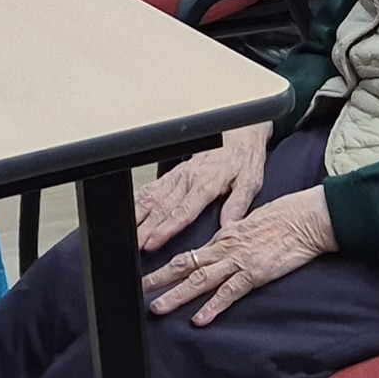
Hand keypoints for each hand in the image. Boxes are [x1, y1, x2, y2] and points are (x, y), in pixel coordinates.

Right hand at [133, 123, 271, 250]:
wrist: (238, 133)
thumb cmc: (243, 157)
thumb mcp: (251, 180)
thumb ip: (238, 204)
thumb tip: (229, 225)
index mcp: (207, 184)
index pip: (182, 211)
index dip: (165, 228)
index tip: (152, 242)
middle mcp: (188, 179)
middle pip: (161, 207)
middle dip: (145, 227)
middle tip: (133, 244)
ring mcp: (178, 176)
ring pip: (152, 196)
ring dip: (138, 215)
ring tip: (127, 232)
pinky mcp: (172, 173)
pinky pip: (151, 187)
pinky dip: (137, 200)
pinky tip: (129, 212)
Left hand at [143, 186, 335, 325]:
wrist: (305, 218)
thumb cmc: (283, 218)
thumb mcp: (250, 224)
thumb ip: (233, 236)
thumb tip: (222, 243)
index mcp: (223, 239)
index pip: (188, 255)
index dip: (165, 267)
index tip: (148, 277)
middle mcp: (224, 250)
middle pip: (184, 266)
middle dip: (159, 280)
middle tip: (138, 291)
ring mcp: (237, 262)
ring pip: (199, 280)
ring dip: (176, 295)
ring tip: (157, 308)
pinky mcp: (254, 273)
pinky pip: (229, 292)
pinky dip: (213, 307)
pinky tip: (199, 319)